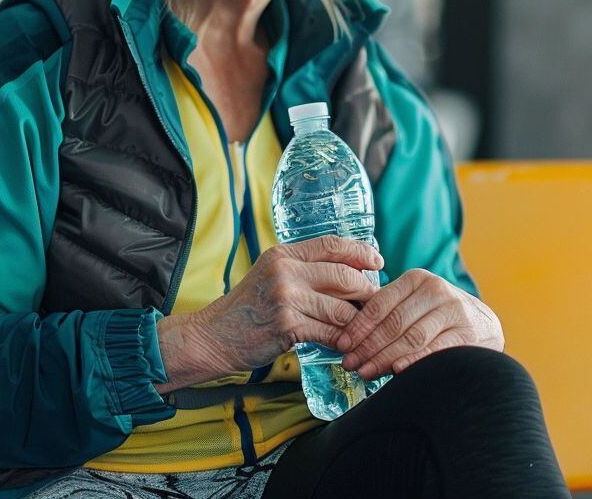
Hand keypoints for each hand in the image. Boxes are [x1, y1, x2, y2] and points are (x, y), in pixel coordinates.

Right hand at [156, 235, 380, 391]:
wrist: (213, 336)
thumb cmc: (246, 310)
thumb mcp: (270, 276)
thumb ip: (301, 271)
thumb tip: (347, 275)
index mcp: (283, 254)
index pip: (332, 244)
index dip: (360, 252)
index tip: (378, 261)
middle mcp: (286, 271)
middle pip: (343, 275)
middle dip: (366, 291)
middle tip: (375, 302)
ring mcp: (286, 298)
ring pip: (341, 308)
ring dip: (356, 322)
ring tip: (361, 330)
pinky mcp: (287, 326)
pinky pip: (329, 332)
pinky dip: (341, 341)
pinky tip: (344, 346)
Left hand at [336, 269, 502, 380]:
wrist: (484, 325)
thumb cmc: (437, 317)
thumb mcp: (415, 302)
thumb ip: (388, 311)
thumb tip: (347, 336)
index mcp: (417, 278)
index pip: (380, 304)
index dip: (358, 326)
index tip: (342, 345)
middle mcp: (437, 290)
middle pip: (393, 323)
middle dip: (368, 346)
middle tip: (350, 364)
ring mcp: (454, 311)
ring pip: (411, 337)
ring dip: (384, 357)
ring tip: (366, 372)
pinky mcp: (469, 333)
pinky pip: (435, 350)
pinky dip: (414, 361)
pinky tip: (397, 371)